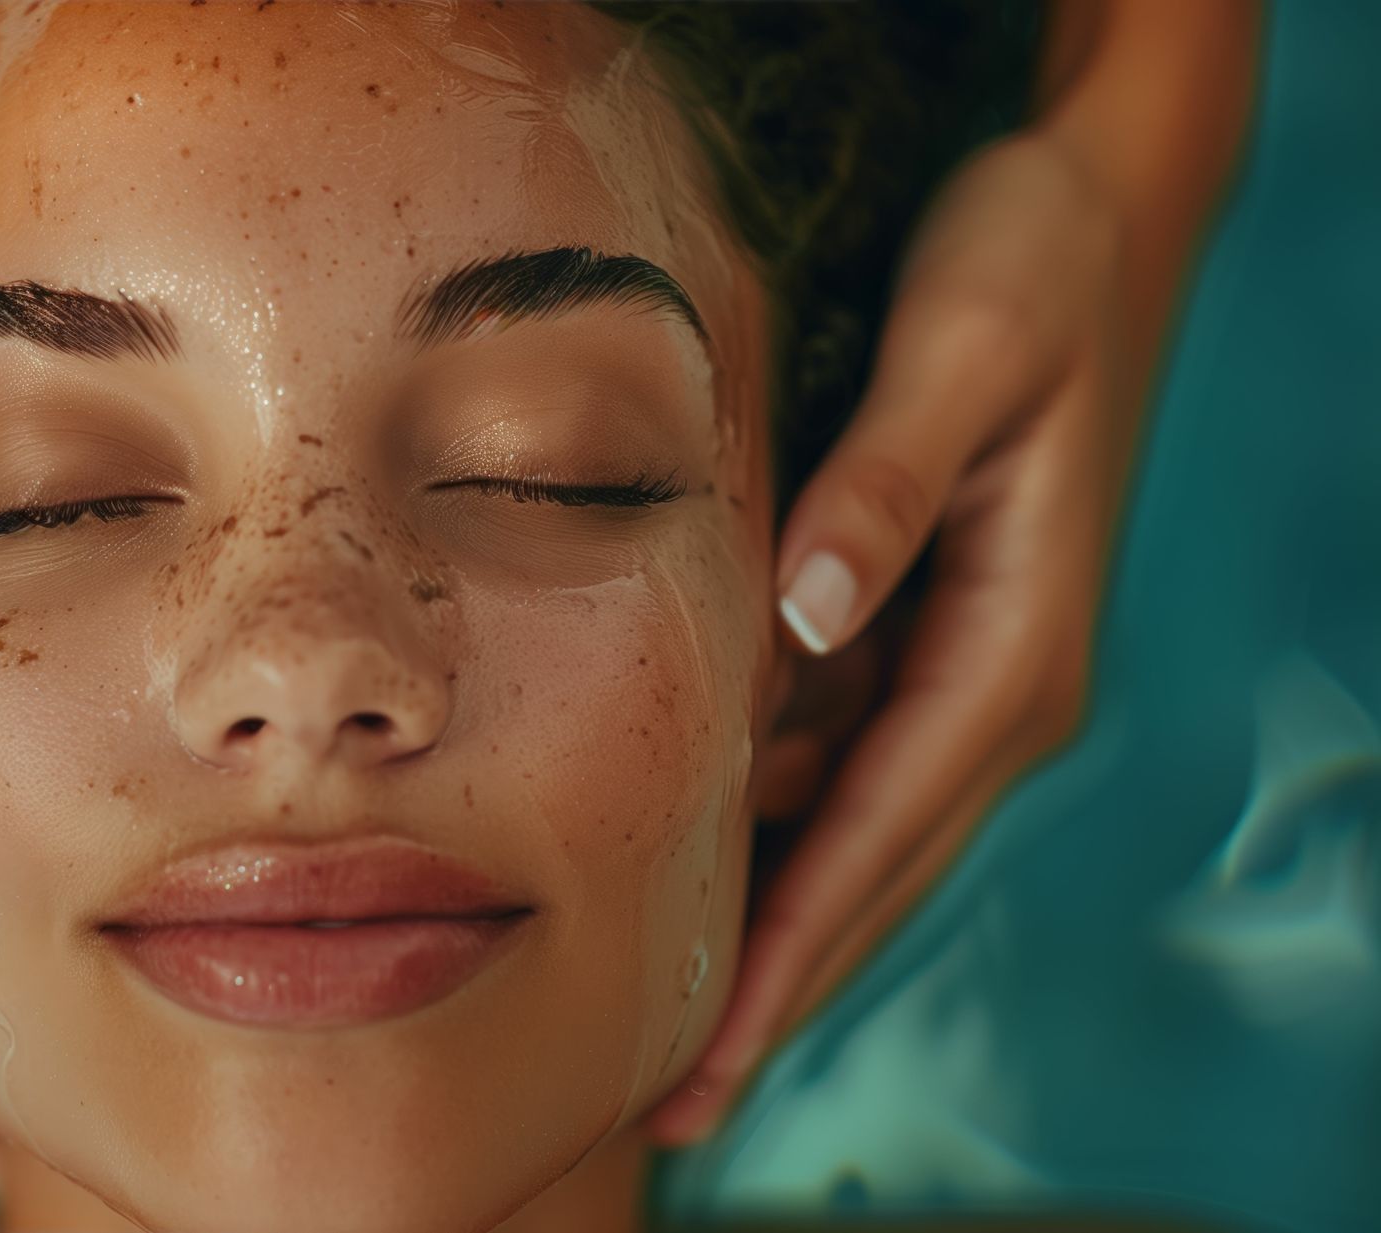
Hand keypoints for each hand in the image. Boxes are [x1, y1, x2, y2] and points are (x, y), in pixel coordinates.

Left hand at [644, 127, 1148, 1143]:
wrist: (1092, 205)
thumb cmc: (1033, 267)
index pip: (881, 836)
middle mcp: (996, 680)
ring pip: (846, 820)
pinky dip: (768, 809)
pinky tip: (688, 845)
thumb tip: (809, 617)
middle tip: (665, 1101)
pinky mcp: (929, 623)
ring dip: (761, 911)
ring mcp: (965, 658)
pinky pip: (839, 747)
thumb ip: (885, 489)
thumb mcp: (965, 353)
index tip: (708, 1059)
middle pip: (867, 868)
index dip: (790, 955)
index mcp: (1013, 647)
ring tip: (654, 1008)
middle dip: (772, 986)